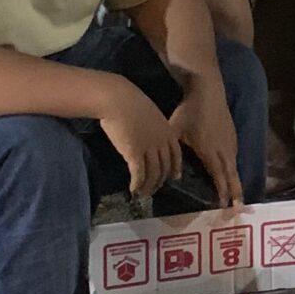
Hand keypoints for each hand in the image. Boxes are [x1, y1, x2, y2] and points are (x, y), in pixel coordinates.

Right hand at [99, 80, 184, 196]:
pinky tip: (133, 189)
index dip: (176, 168)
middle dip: (160, 180)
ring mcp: (149, 148)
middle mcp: (161, 142)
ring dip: (148, 186)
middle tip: (154, 188)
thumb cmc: (131, 103)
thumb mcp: (150, 114)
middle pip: (165, 167)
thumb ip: (154, 128)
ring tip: (143, 192)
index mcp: (167, 131)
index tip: (174, 177)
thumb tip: (150, 138)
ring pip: (153, 174)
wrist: (118, 100)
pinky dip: (137, 184)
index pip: (176, 154)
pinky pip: (139, 174)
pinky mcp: (134, 154)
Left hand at [169, 75, 244, 208]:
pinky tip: (232, 171)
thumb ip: (173, 154)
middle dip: (235, 192)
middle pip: (232, 174)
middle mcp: (224, 149)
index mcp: (210, 151)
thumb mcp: (175, 132)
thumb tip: (173, 176)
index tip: (224, 206)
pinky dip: (234, 168)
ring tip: (238, 196)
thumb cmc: (189, 111)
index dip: (222, 191)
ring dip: (236, 181)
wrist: (208, 89)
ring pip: (234, 165)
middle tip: (238, 209)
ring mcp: (230, 141)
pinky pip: (234, 155)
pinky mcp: (232, 134)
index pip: (219, 176)